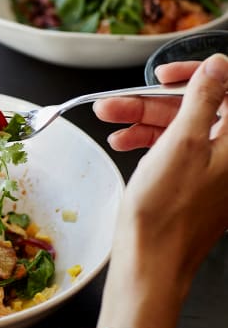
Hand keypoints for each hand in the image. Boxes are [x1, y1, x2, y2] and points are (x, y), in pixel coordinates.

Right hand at [98, 54, 227, 327]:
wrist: (150, 260)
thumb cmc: (165, 211)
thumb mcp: (180, 145)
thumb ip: (202, 100)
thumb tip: (217, 66)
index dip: (195, 76)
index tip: (165, 76)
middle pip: (197, 110)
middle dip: (153, 103)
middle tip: (116, 102)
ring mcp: (212, 170)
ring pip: (180, 129)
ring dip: (143, 122)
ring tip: (109, 122)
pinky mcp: (193, 182)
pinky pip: (174, 151)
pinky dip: (148, 143)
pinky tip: (122, 142)